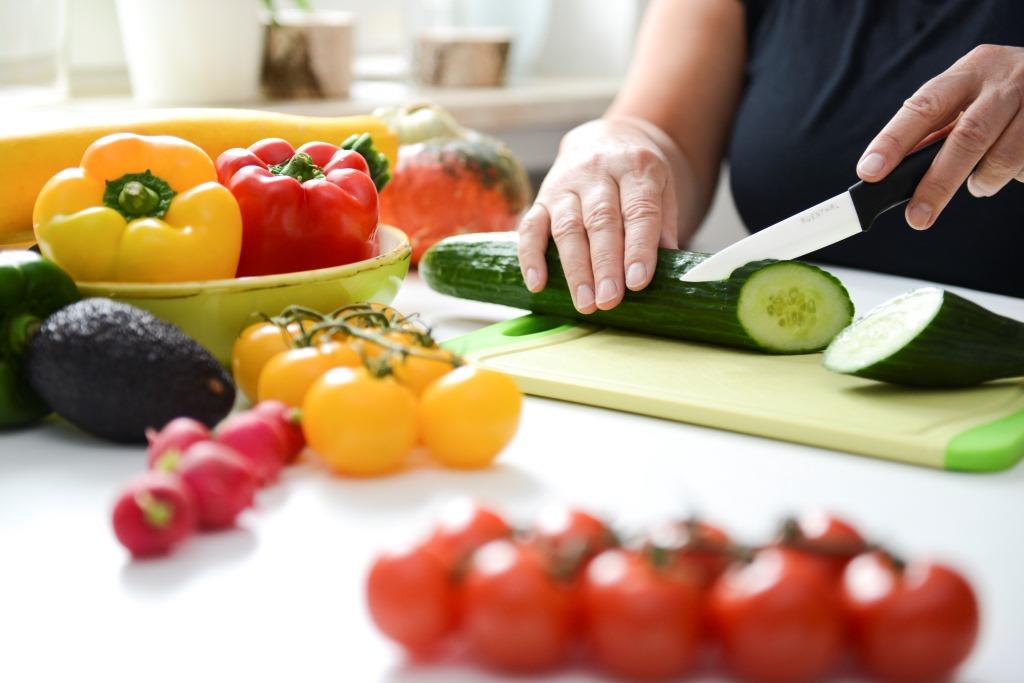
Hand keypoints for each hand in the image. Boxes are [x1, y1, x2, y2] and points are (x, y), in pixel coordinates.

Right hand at [517, 119, 678, 312]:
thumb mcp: (663, 188)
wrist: (603, 140)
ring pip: (566, 227)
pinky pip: (530, 227)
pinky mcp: (541, 198)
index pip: (638, 211)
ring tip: (585, 302)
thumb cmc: (635, 176)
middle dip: (604, 265)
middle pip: (600, 221)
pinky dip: (532, 257)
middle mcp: (598, 172)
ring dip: (574, 269)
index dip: (638, 248)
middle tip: (609, 300)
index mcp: (636, 168)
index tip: (637, 282)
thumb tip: (669, 269)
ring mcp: (565, 185)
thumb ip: (663, 226)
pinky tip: (538, 284)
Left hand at [856, 44, 1023, 229]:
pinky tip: (1011, 169)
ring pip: (1003, 157)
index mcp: (969, 71)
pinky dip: (1014, 176)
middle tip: (917, 216)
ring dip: (983, 181)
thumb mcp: (968, 97)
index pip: (923, 107)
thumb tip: (892, 170)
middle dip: (937, 182)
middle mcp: (1004, 79)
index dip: (894, 141)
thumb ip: (936, 128)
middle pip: (967, 136)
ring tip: (978, 184)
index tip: (870, 171)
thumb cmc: (1000, 93)